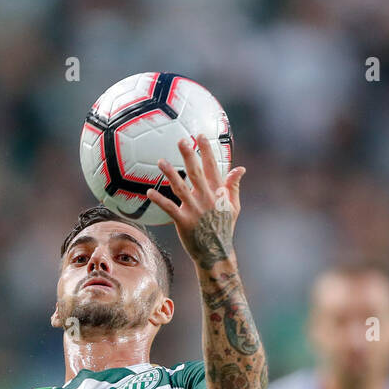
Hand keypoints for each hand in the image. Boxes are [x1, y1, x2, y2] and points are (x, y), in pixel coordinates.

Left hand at [145, 134, 245, 268]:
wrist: (216, 253)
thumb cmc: (223, 228)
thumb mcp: (233, 207)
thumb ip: (233, 186)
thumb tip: (240, 168)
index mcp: (217, 193)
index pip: (213, 168)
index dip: (206, 151)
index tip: (200, 136)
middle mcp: (206, 199)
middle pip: (196, 173)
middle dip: (189, 156)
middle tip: (182, 140)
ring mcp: (195, 210)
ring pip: (181, 188)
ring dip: (170, 174)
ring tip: (160, 161)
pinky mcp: (184, 222)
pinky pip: (170, 208)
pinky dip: (159, 200)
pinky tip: (149, 192)